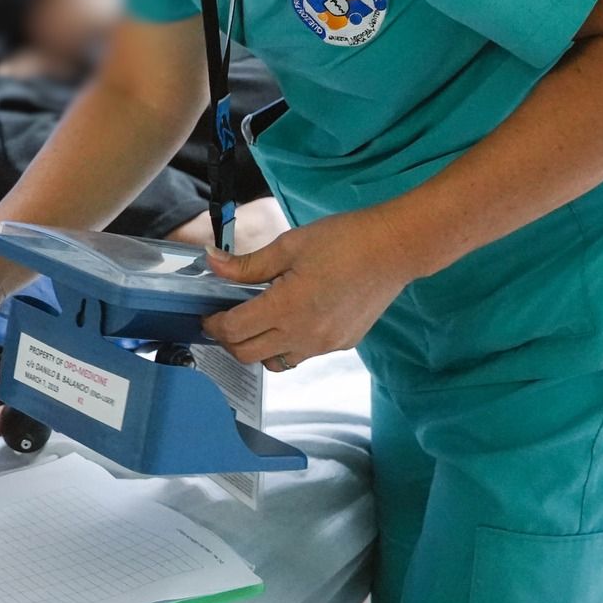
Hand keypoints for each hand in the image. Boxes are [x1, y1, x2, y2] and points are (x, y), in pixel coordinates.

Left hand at [202, 207, 414, 370]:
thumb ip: (247, 264)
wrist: (394, 249)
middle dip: (230, 340)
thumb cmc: (343, 240)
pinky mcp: (341, 344)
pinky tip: (291, 319)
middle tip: (226, 319)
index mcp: (286, 307)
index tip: (208, 314)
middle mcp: (303, 334)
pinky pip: (302, 355)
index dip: (214, 324)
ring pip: (275, 362)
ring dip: (258, 348)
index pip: (234, 331)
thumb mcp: (289, 245)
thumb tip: (212, 263)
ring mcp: (324, 344)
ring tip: (258, 321)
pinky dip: (287, 345)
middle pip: (248, 354)